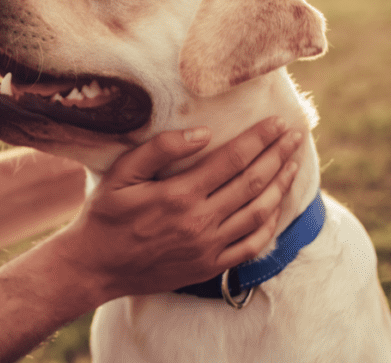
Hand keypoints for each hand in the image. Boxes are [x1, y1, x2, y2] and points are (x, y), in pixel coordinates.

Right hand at [54, 117, 303, 301]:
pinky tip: (276, 206)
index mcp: (178, 194)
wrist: (95, 267)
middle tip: (295, 136)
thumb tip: (203, 133)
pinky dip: (270, 224)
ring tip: (293, 164)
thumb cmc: (105, 215)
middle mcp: (199, 222)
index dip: (259, 139)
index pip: (232, 159)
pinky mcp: (210, 266)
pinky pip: (252, 245)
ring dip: (281, 185)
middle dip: (278, 155)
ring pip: (259, 213)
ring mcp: (208, 247)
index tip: (278, 122)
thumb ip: (160, 149)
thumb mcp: (121, 174)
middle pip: (253, 183)